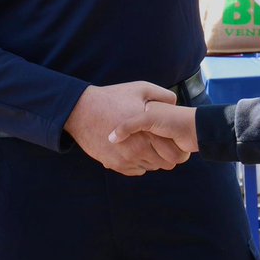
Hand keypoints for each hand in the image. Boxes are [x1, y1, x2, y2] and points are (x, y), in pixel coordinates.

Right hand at [64, 82, 185, 175]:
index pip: (173, 153)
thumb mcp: (140, 89)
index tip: (173, 139)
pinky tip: (134, 149)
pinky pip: (136, 170)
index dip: (177, 147)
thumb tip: (176, 102)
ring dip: (151, 159)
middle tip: (161, 143)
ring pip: (150, 168)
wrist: (82, 110)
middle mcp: (139, 149)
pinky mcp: (114, 164)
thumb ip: (162, 95)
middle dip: (166, 155)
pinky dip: (138, 163)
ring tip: (146, 144)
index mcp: (148, 131)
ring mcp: (126, 159)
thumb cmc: (113, 97)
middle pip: (165, 164)